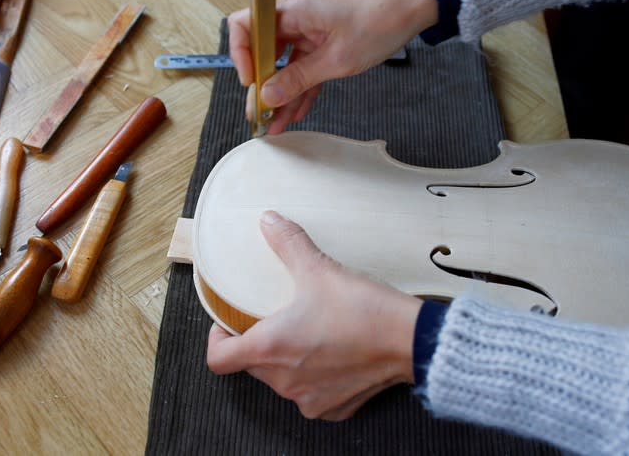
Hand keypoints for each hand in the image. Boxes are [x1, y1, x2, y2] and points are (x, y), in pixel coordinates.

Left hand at [207, 211, 422, 420]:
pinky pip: (312, 394)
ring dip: (288, 360)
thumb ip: (288, 242)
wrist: (410, 341)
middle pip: (251, 366)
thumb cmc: (362, 310)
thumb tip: (269, 221)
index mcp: (269, 349)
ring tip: (309, 333)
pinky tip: (334, 354)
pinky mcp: (335, 408)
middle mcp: (284, 381)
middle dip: (258, 342)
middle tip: (276, 317)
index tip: (230, 324)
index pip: (217, 359)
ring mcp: (309, 399)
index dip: (217, 339)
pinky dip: (316, 377)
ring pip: (282, 380)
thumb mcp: (318, 269)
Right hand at [229, 0, 437, 133]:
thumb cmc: (378, 23)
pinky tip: (294, 113)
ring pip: (283, 66)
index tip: (251, 83)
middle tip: (259, 114)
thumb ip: (299, 78)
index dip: (241, 54)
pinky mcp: (321, 43)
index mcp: (293, 11)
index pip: (246, 25)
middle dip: (260, 85)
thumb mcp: (336, 59)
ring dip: (279, 94)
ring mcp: (308, 31)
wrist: (409, 12)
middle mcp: (295, 19)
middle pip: (262, 52)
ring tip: (273, 123)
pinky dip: (299, 90)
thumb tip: (268, 95)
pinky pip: (302, 69)